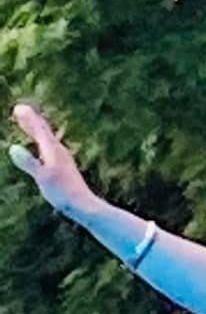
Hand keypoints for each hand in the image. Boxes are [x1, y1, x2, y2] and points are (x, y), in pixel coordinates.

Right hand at [9, 103, 93, 218]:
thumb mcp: (42, 177)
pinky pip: (49, 150)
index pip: (39, 130)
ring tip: (28, 125)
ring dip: (36, 131)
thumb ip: (29, 163)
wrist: (84, 206)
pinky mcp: (63, 169)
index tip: (18, 108)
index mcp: (53, 151)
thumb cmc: (63, 192)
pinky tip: (41, 151)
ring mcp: (62, 160)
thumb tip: (13, 148)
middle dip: (31, 121)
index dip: (28, 118)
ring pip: (47, 141)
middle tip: (20, 111)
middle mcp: (59, 152)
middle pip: (44, 132)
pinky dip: (41, 144)